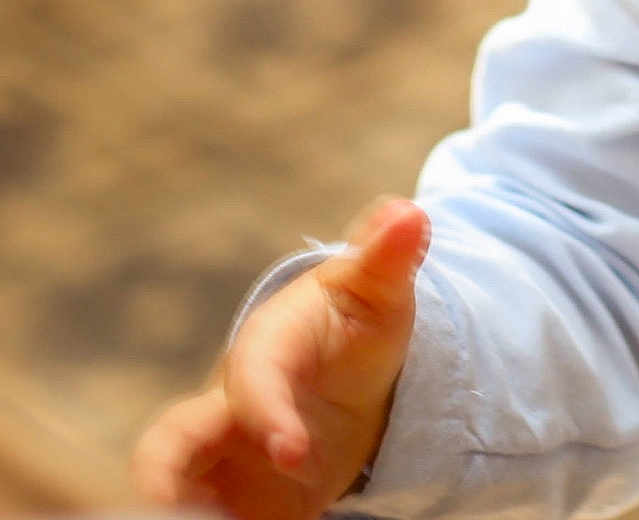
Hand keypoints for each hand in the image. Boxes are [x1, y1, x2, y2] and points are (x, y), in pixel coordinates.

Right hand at [131, 195, 429, 519]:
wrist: (344, 373)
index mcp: (262, 349)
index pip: (251, 377)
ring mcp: (226, 459)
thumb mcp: (377, 291)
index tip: (296, 450)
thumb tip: (411, 215)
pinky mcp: (240, 501)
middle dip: (162, 482)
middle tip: (188, 519)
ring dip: (185, 514)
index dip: (265, 410)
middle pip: (166, 446)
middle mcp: (227, 408)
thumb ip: (388, 258)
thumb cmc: (354, 323)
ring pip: (175, 492)